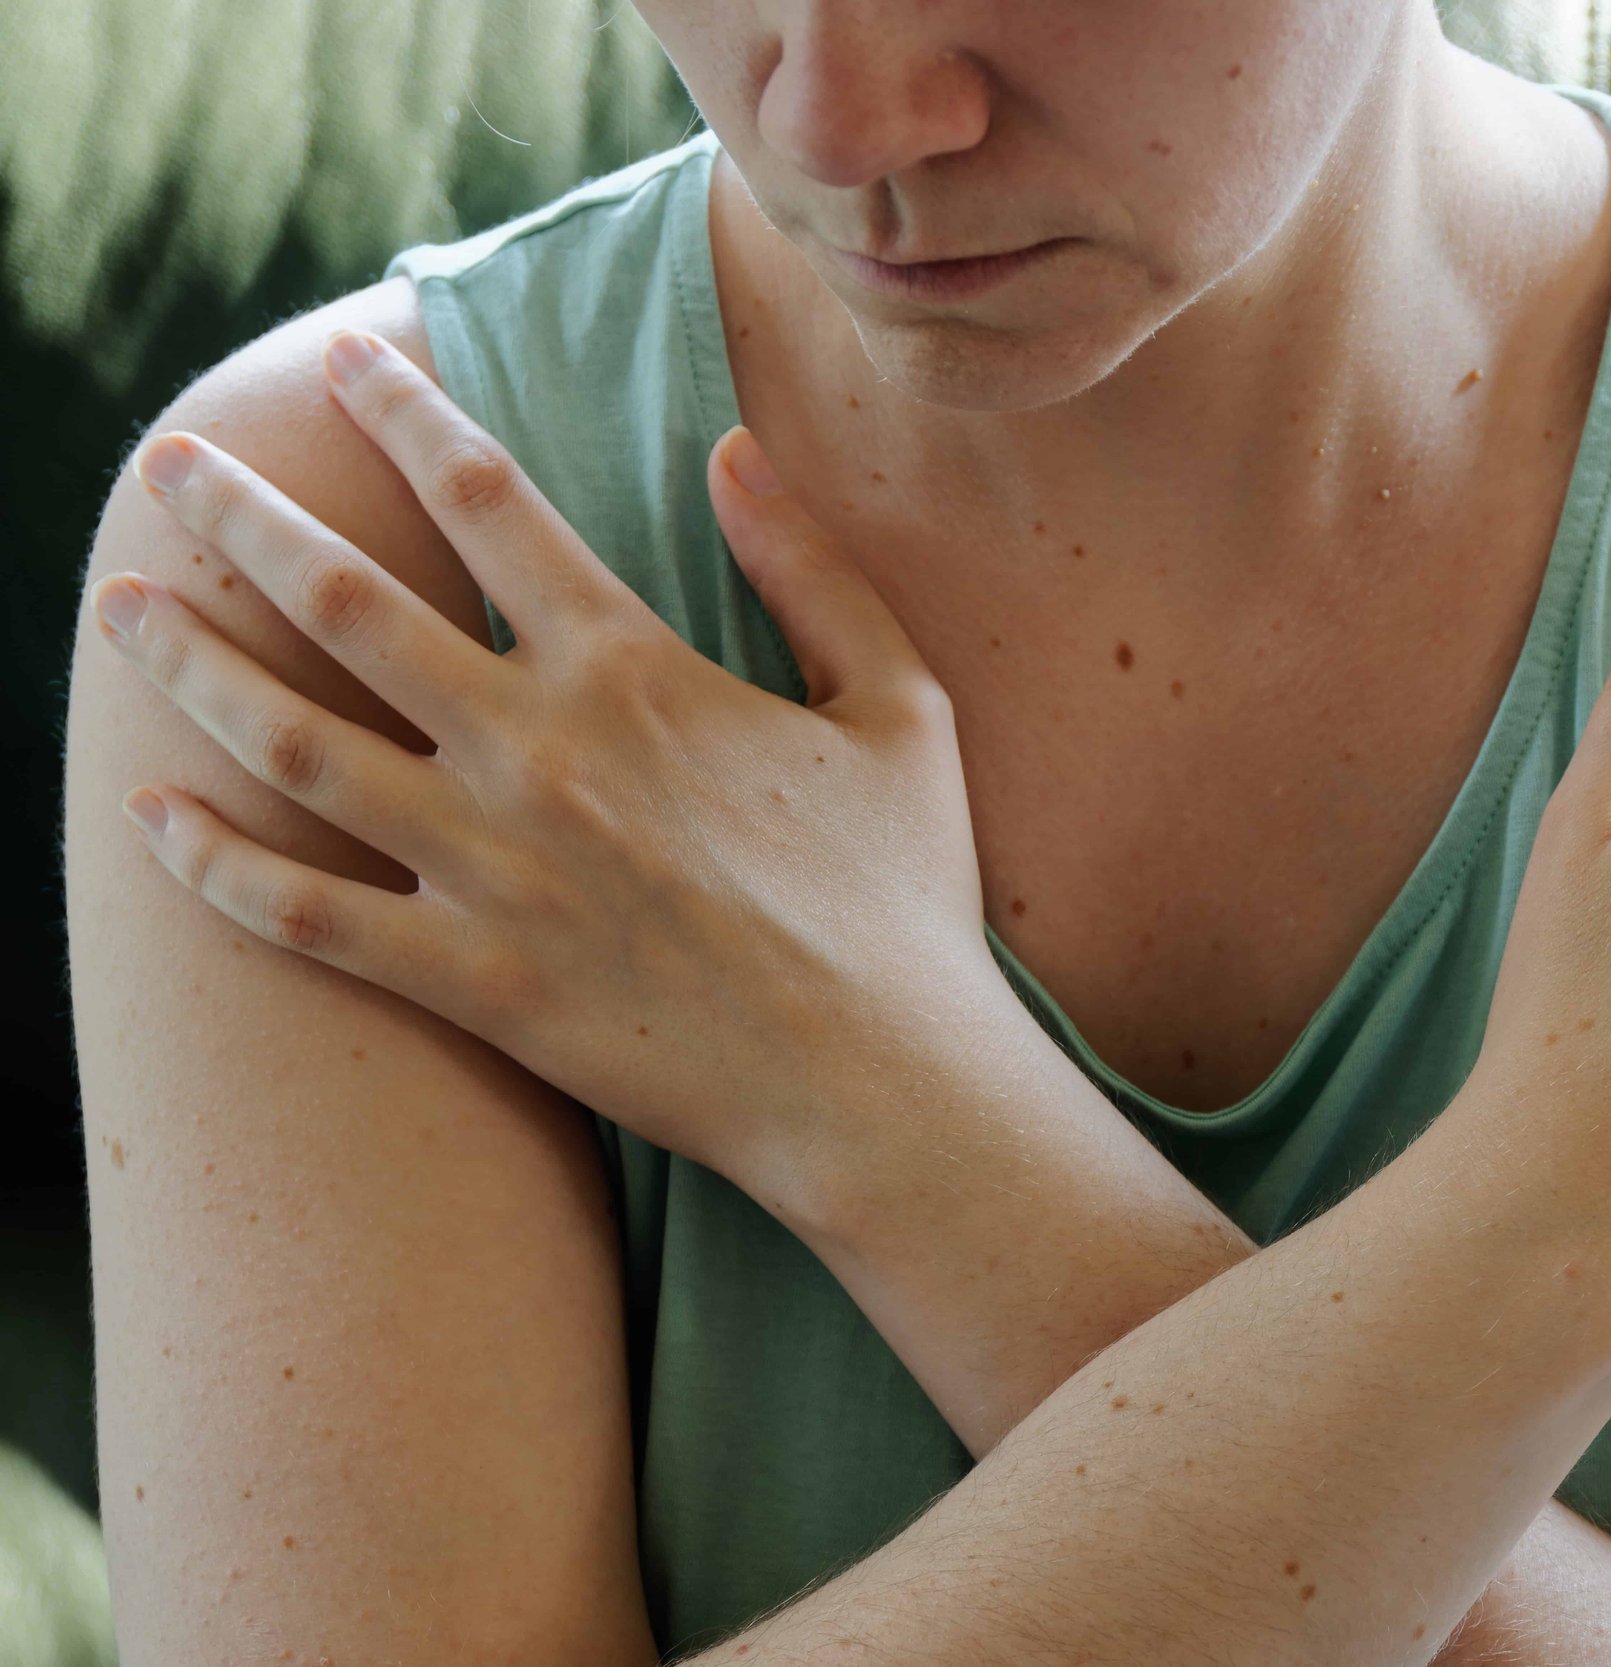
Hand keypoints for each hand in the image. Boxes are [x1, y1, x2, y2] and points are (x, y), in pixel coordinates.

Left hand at [90, 327, 1004, 1206]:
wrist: (879, 1083)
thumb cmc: (901, 896)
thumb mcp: (899, 706)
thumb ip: (813, 568)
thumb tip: (731, 448)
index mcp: (634, 672)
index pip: (490, 504)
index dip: (406, 416)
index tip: (347, 363)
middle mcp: (538, 753)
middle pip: (349, 604)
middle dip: (244, 519)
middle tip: (170, 465)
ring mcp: (490, 871)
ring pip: (295, 747)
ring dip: (194, 668)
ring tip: (120, 609)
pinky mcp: (469, 982)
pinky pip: (305, 917)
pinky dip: (215, 867)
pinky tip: (153, 818)